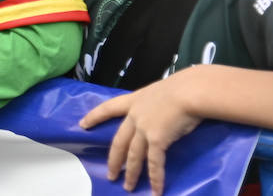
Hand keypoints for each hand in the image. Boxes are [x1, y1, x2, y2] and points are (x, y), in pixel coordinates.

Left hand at [80, 72, 203, 195]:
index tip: (83, 125)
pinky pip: (154, 164)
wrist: (190, 92)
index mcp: (134, 101)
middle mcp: (135, 116)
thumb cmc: (182, 88)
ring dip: (131, 174)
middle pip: (119, 141)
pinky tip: (155, 190)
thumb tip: (162, 112)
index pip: (108, 108)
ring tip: (128, 187)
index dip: (94, 116)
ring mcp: (144, 129)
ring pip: (134, 156)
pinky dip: (155, 178)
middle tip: (110, 175)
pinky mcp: (157, 140)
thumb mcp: (161, 91)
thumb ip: (155, 104)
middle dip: (114, 160)